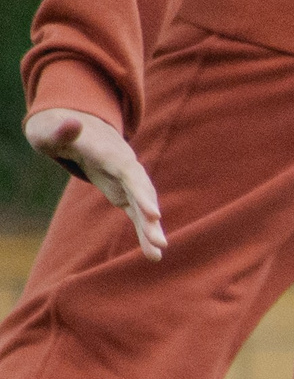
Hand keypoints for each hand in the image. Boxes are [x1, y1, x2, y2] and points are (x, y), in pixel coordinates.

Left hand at [23, 109, 165, 259]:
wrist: (74, 129)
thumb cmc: (54, 132)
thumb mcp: (48, 131)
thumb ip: (60, 130)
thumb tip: (73, 123)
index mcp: (108, 153)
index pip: (129, 174)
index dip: (142, 193)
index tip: (154, 215)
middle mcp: (125, 167)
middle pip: (143, 192)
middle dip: (152, 217)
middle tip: (160, 242)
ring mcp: (127, 182)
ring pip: (144, 205)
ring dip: (152, 229)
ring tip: (158, 254)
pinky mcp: (124, 194)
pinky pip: (138, 214)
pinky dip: (145, 232)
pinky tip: (153, 255)